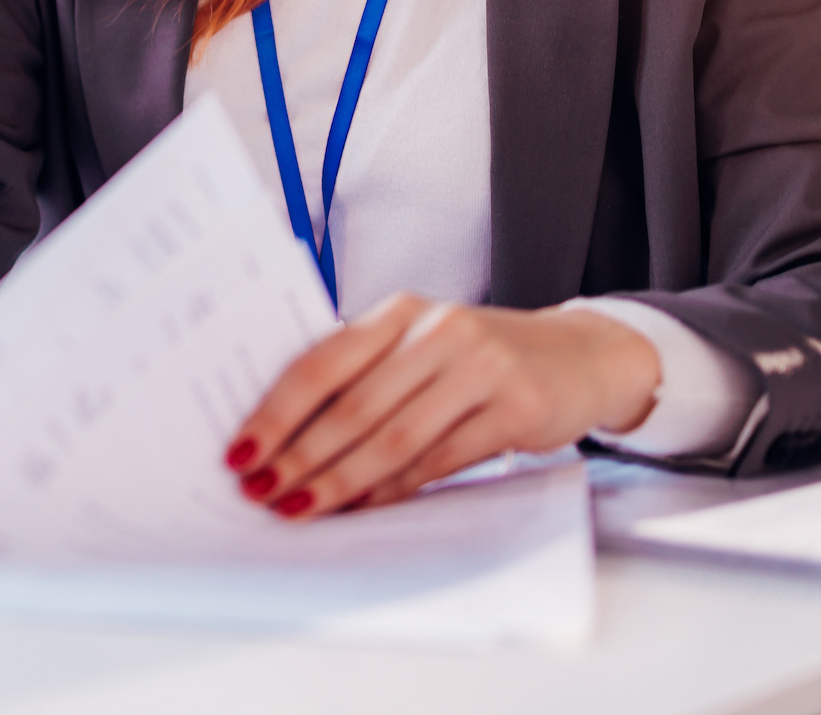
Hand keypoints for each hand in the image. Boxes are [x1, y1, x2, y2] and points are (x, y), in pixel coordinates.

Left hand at [225, 294, 660, 519]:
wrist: (580, 355)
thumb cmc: (480, 358)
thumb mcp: (421, 347)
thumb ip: (365, 375)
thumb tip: (284, 436)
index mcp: (399, 311)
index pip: (322, 361)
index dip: (276, 410)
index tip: (240, 450)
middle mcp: (437, 330)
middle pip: (353, 405)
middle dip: (300, 455)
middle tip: (262, 491)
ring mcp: (481, 366)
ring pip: (393, 437)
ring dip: (340, 481)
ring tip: (301, 507)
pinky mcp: (517, 407)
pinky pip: (441, 460)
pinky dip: (396, 489)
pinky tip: (362, 508)